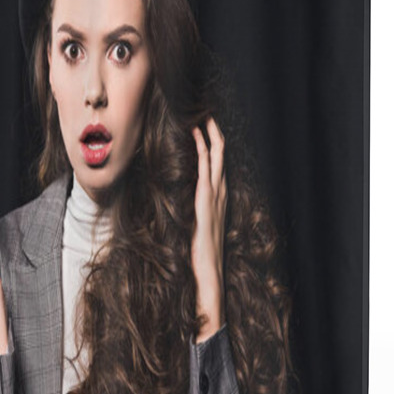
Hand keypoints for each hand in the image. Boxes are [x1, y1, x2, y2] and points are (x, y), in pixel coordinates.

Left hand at [191, 116, 226, 341]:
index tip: (202, 129)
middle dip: (214, 134)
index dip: (212, 147)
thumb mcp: (191, 234)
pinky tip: (196, 137)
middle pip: (220, 158)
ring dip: (210, 137)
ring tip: (203, 117)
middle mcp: (219, 198)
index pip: (216, 168)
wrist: (207, 281)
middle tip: (206, 113)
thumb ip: (187, 220)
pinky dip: (203, 152)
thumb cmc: (198, 263)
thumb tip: (173, 209)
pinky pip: (206, 172)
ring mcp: (215, 200)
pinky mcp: (207, 205)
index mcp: (215, 204)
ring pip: (216, 160)